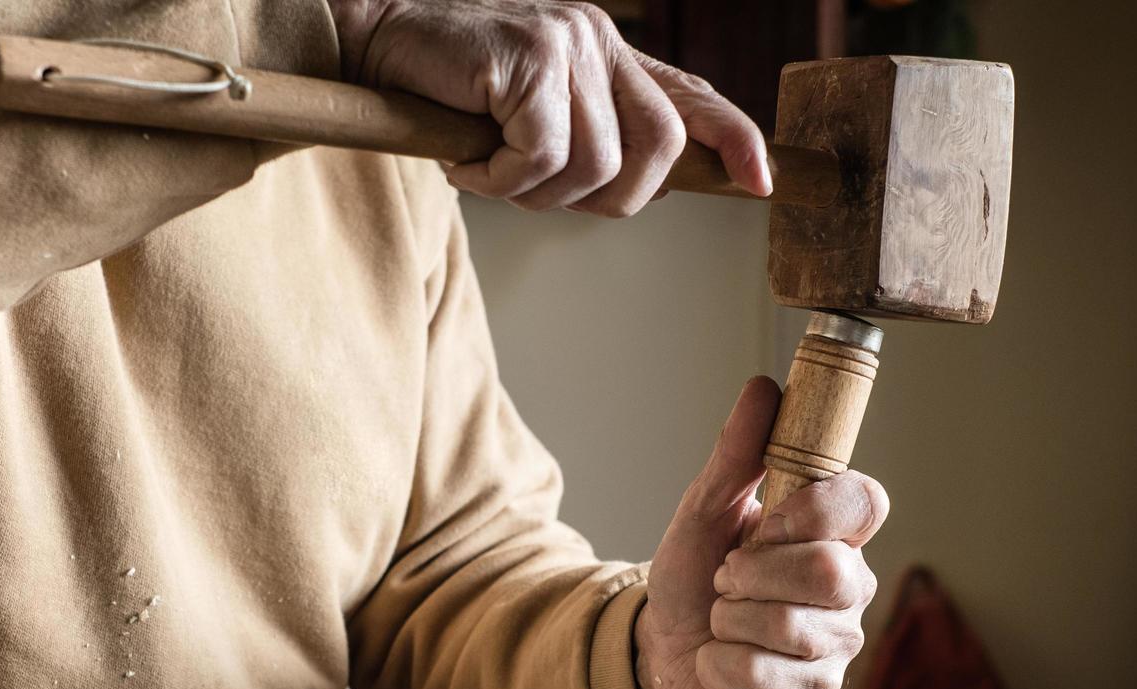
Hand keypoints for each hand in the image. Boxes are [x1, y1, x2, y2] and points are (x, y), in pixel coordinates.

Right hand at [327, 0, 770, 215]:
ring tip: (489, 172)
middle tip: (541, 196)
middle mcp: (598, 41)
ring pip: (596, 164)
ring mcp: (568, 44)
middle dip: (611, 199)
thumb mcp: (526, 119)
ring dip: (538, 194)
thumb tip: (636, 191)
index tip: (762, 182)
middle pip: (658, 147)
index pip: (689, 96)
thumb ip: (583, 140)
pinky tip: (468, 160)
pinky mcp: (531, 56)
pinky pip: (543, 156)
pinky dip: (501, 179)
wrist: (374, 41)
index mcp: (605, 55)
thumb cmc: (444, 92)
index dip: (733, 139)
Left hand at [633, 378, 888, 688]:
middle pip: (831, 572)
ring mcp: (836, 646)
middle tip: (726, 576)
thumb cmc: (694, 578)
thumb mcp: (703, 510)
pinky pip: (763, 674)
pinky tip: (718, 660)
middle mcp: (850, 588)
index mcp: (834, 534)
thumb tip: (763, 388)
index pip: (866, 502)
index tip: (767, 520)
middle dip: (754, 572)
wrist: (660, 648)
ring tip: (722, 617)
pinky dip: (718, 662)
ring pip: (791, 625)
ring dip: (729, 618)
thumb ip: (736, 455)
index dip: (814, 510)